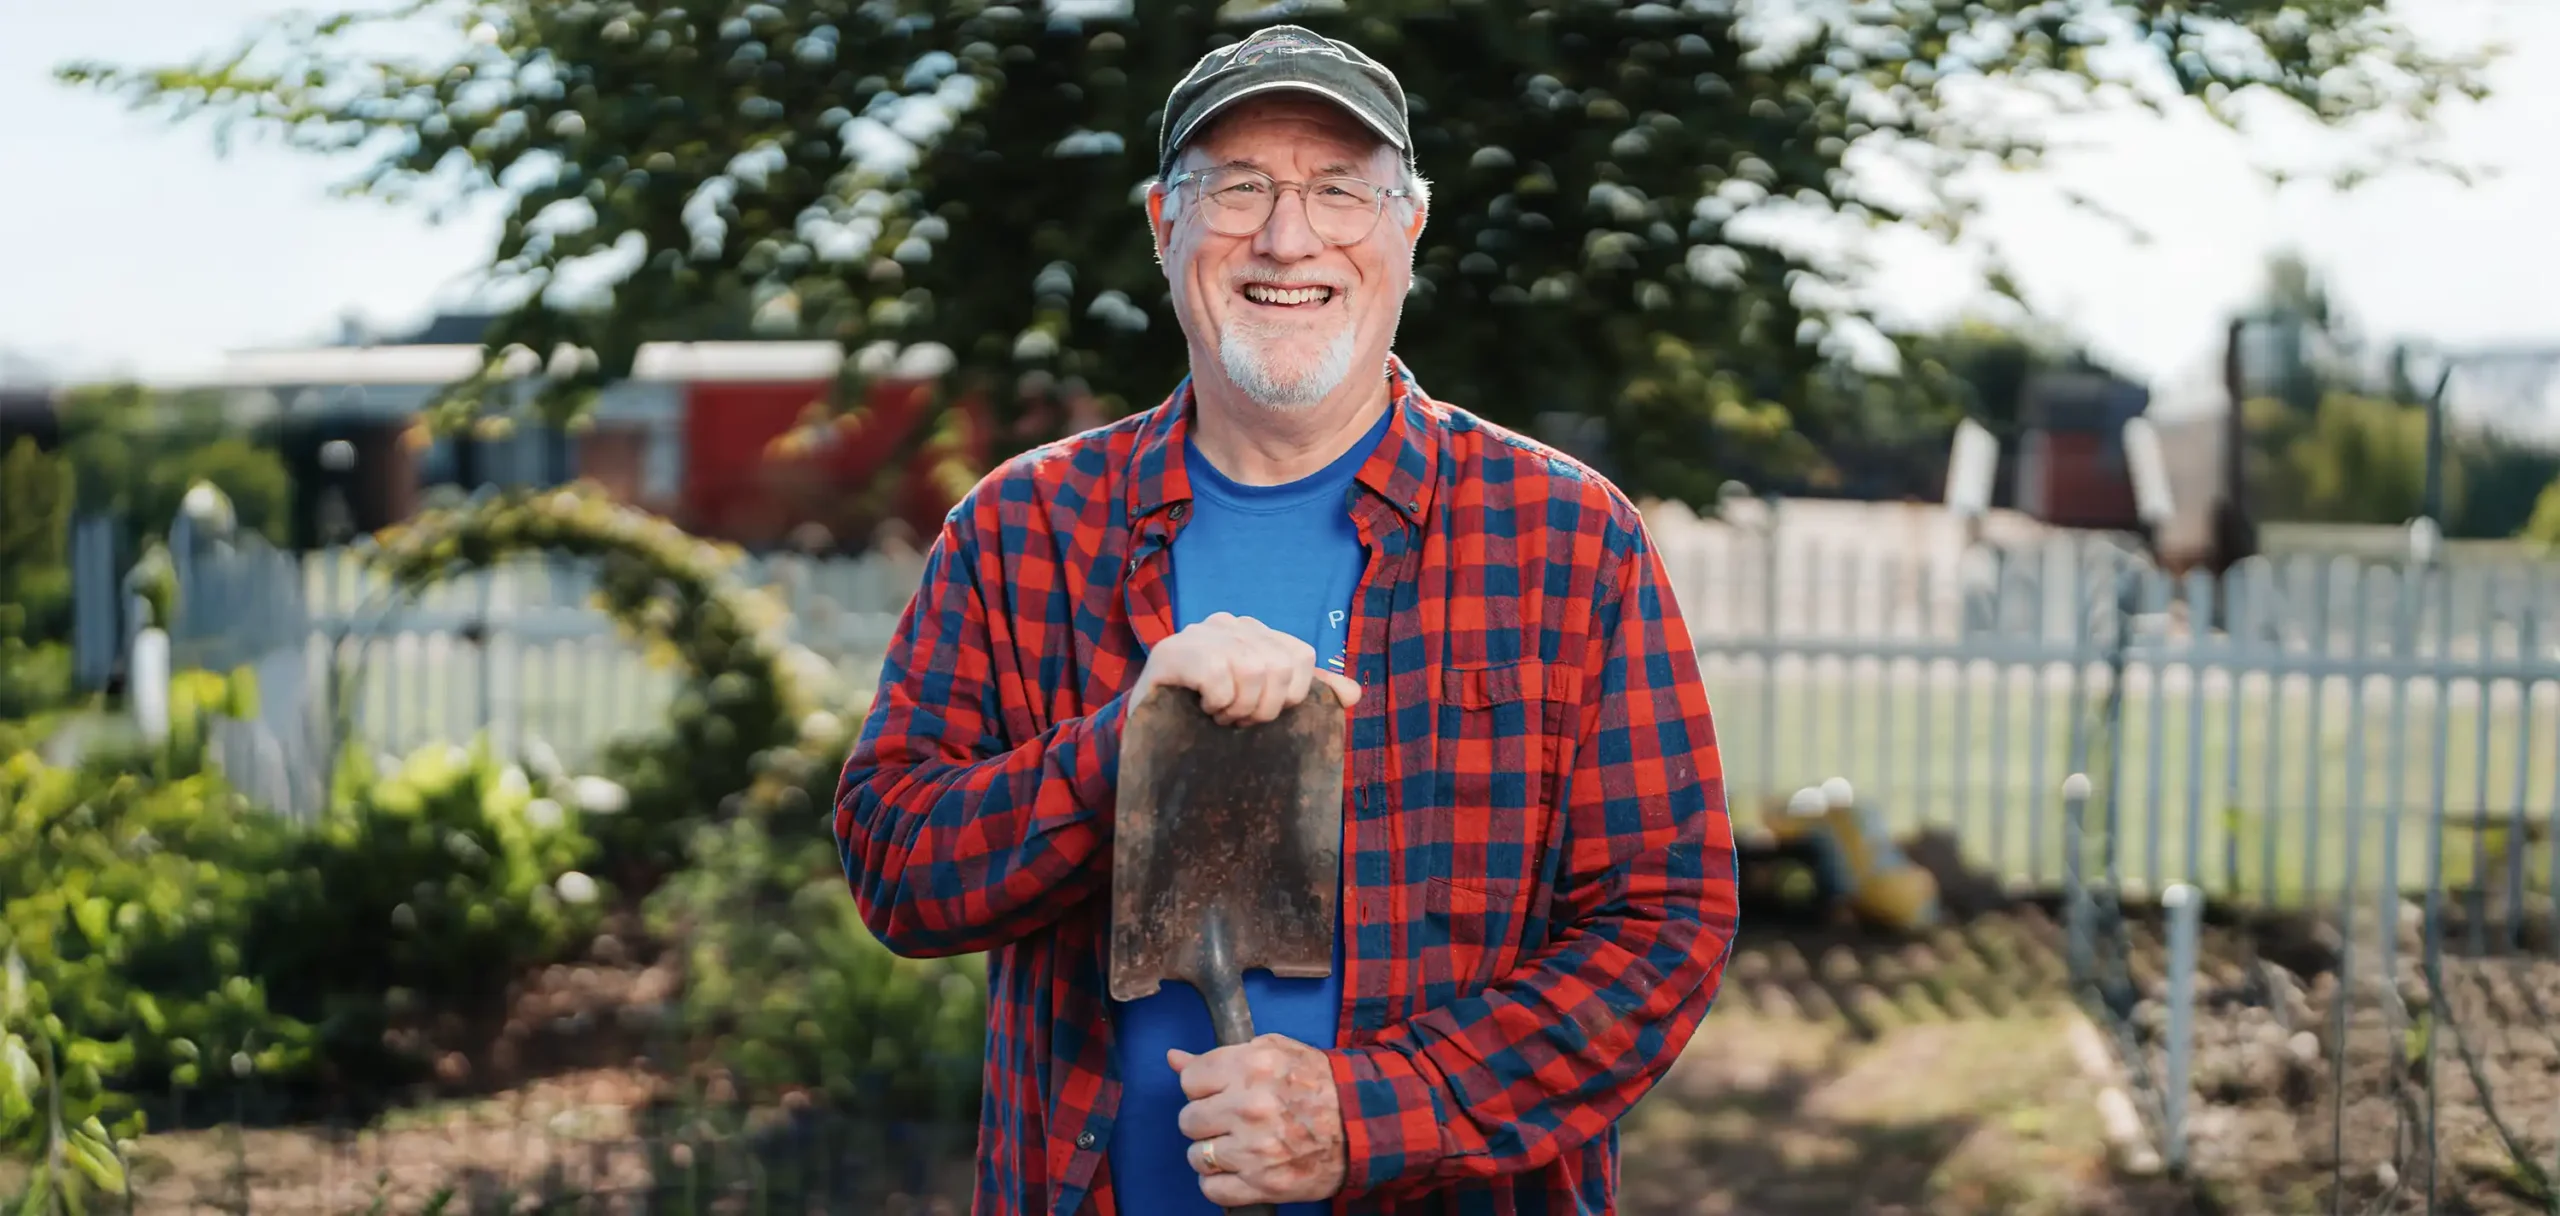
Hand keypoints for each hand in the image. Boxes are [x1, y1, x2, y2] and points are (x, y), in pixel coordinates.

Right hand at [1131, 612, 1361, 726]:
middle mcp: (1228, 624)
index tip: (1263, 713)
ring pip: (1252, 672)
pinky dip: (1217, 703)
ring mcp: (1198, 633)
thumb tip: (1353, 694)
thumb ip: (1306, 694)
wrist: (1149, 727)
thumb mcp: (1262, 704)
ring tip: (1219, 716)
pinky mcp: (1172, 651)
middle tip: (1237, 720)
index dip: (1292, 696)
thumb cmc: (1209, 714)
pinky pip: (1219, 677)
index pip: (1301, 656)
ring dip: (1238, 709)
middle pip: (1279, 667)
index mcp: (1254, 632)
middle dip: (1263, 709)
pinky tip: (1201, 708)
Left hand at [1170, 1035, 1347, 1206]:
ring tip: (1236, 1146)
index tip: (1219, 1092)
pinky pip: (1211, 1190)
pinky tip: (1238, 1170)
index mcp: (1250, 1068)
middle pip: (1188, 1120)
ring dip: (1212, 1153)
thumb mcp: (1275, 1052)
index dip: (1203, 1088)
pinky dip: (1220, 1183)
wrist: (1362, 1124)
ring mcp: (1254, 1150)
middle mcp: (1248, 1107)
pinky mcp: (1262, 1184)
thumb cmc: (1319, 1084)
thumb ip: (1222, 1055)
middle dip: (1205, 1120)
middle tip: (1229, 1121)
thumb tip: (1174, 1059)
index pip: (1189, 1081)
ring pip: (1196, 1157)